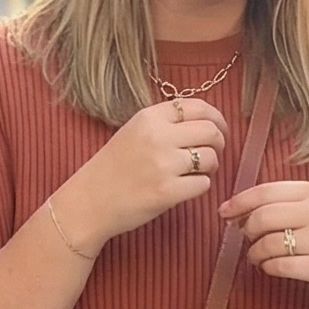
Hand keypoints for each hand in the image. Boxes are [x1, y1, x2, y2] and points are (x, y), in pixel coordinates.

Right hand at [50, 97, 226, 258]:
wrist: (89, 202)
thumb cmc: (112, 168)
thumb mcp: (133, 131)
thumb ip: (164, 123)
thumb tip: (204, 122)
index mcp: (148, 117)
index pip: (197, 107)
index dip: (216, 118)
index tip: (219, 129)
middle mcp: (157, 137)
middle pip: (210, 131)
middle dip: (219, 143)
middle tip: (213, 153)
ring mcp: (163, 165)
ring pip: (211, 158)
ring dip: (210, 167)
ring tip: (196, 173)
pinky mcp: (167, 192)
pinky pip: (203, 185)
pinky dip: (200, 187)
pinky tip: (185, 188)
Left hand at [220, 180, 308, 308]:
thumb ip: (277, 205)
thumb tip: (232, 211)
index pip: (265, 192)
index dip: (238, 203)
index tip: (224, 214)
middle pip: (263, 217)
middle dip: (248, 231)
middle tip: (249, 239)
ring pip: (268, 243)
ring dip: (255, 253)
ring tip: (258, 257)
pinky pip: (279, 265)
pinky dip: (268, 268)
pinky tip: (271, 267)